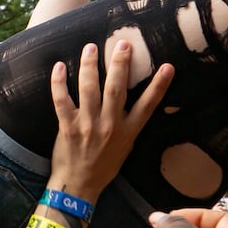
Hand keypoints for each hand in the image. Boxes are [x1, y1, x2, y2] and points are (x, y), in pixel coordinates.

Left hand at [47, 41, 172, 199]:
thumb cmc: (103, 165)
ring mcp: (88, 126)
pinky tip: (60, 66)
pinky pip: (61, 100)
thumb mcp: (125, 146)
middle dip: (121, 64)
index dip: (159, 85)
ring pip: (89, 89)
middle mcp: (110, 126)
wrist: (79, 185)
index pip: (148, 105)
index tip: (168, 66)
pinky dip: (59, 83)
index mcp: (128, 131)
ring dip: (90, 66)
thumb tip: (134, 100)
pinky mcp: (68, 127)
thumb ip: (128, 123)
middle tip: (123, 43)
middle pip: (117, 89)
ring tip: (91, 48)